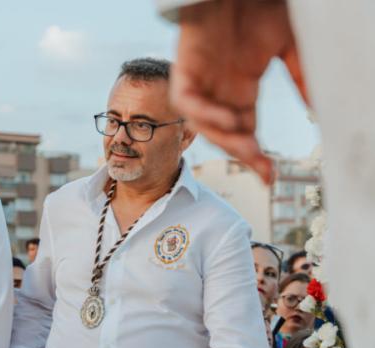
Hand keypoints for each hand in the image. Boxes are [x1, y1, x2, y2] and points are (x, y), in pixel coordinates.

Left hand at [171, 0, 300, 183]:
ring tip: (248, 149)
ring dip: (225, 140)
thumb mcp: (287, 47)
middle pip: (225, 135)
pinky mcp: (183, 69)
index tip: (270, 176)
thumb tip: (319, 111)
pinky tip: (227, 119)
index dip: (255, 156)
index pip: (245, 132)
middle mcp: (218, 90)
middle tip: (262, 169)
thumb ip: (300, 77)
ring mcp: (200, 80)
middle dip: (243, 155)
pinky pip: (185, 102)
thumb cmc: (259, 9)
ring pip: (203, 124)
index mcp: (240, 88)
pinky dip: (204, 114)